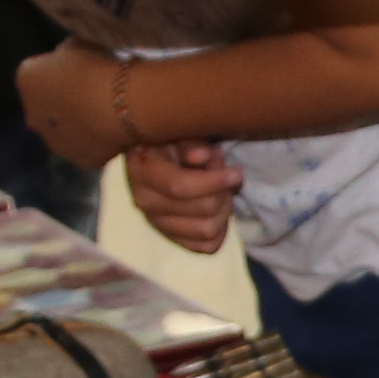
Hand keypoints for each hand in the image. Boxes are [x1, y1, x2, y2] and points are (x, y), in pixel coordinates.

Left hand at [14, 43, 131, 171]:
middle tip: (95, 92)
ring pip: (65, 132)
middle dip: (65, 102)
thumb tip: (68, 60)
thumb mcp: (77, 43)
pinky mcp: (79, 160)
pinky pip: (89, 147)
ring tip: (109, 112)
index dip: (63, 70)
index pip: (40, 72)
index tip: (84, 67)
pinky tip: (117, 129)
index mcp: (26, 78)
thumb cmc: (100, 64)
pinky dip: (99, 140)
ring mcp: (54, 142)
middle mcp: (31, 114)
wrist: (122, 101)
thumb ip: (65, 53)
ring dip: (79, 124)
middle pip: (47, 107)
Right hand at [124, 137, 240, 254]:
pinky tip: (217, 209)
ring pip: (208, 231)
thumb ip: (191, 142)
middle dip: (223, 191)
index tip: (236, 173)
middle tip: (226, 175)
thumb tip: (200, 157)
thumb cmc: (172, 138)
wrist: (158, 153)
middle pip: (203, 210)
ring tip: (222, 190)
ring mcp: (156, 223)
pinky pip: (206, 246)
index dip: (214, 182)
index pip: (180, 187)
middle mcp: (144, 201)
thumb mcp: (180, 130)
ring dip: (224, 210)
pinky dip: (220, 229)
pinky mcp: (171, 237)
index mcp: (142, 172)